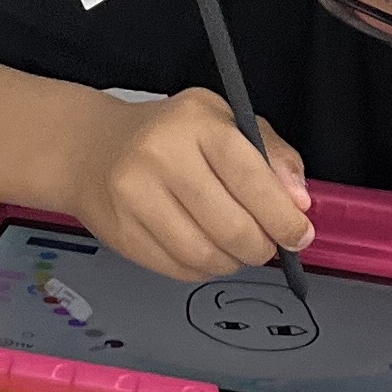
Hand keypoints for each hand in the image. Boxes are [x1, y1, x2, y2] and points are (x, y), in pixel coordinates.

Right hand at [55, 87, 314, 284]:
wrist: (92, 149)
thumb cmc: (169, 135)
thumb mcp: (223, 122)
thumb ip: (270, 155)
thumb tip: (298, 202)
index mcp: (195, 123)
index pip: (250, 175)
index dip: (281, 214)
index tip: (299, 233)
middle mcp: (161, 157)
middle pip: (230, 225)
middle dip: (261, 246)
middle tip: (268, 246)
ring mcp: (136, 198)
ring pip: (206, 255)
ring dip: (233, 262)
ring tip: (236, 249)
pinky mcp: (122, 233)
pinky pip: (179, 269)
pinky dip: (204, 269)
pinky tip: (206, 251)